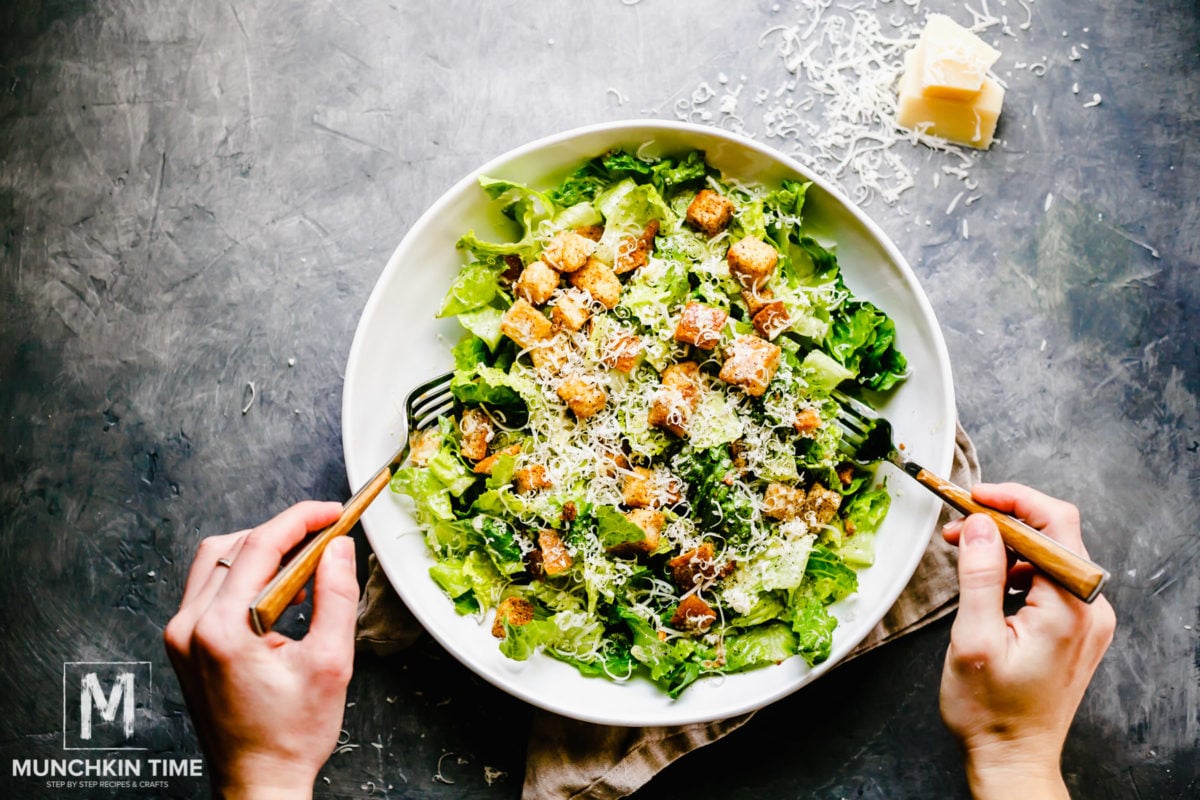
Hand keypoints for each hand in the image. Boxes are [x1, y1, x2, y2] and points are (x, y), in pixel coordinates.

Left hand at [164, 502, 358, 798]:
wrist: (258, 782)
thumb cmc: (291, 735)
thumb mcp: (331, 662)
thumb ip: (336, 596)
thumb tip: (339, 548)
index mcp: (222, 629)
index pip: (260, 546)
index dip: (302, 520)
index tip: (333, 512)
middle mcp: (190, 627)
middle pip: (234, 546)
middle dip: (282, 533)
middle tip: (325, 536)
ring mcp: (181, 636)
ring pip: (217, 561)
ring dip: (261, 551)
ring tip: (305, 566)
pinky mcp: (184, 644)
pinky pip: (211, 587)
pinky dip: (246, 575)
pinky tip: (279, 591)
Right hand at [939, 483, 1115, 799]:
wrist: (1012, 757)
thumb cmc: (990, 710)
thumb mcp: (974, 638)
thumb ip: (979, 574)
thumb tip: (982, 523)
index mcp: (1071, 607)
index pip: (1054, 523)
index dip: (1011, 500)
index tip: (971, 496)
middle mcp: (1090, 608)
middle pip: (1054, 534)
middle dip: (1003, 520)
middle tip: (957, 524)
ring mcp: (1087, 619)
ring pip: (1050, 554)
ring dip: (1007, 544)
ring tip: (963, 550)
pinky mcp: (1076, 628)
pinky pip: (1049, 579)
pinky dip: (1016, 566)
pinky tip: (986, 575)